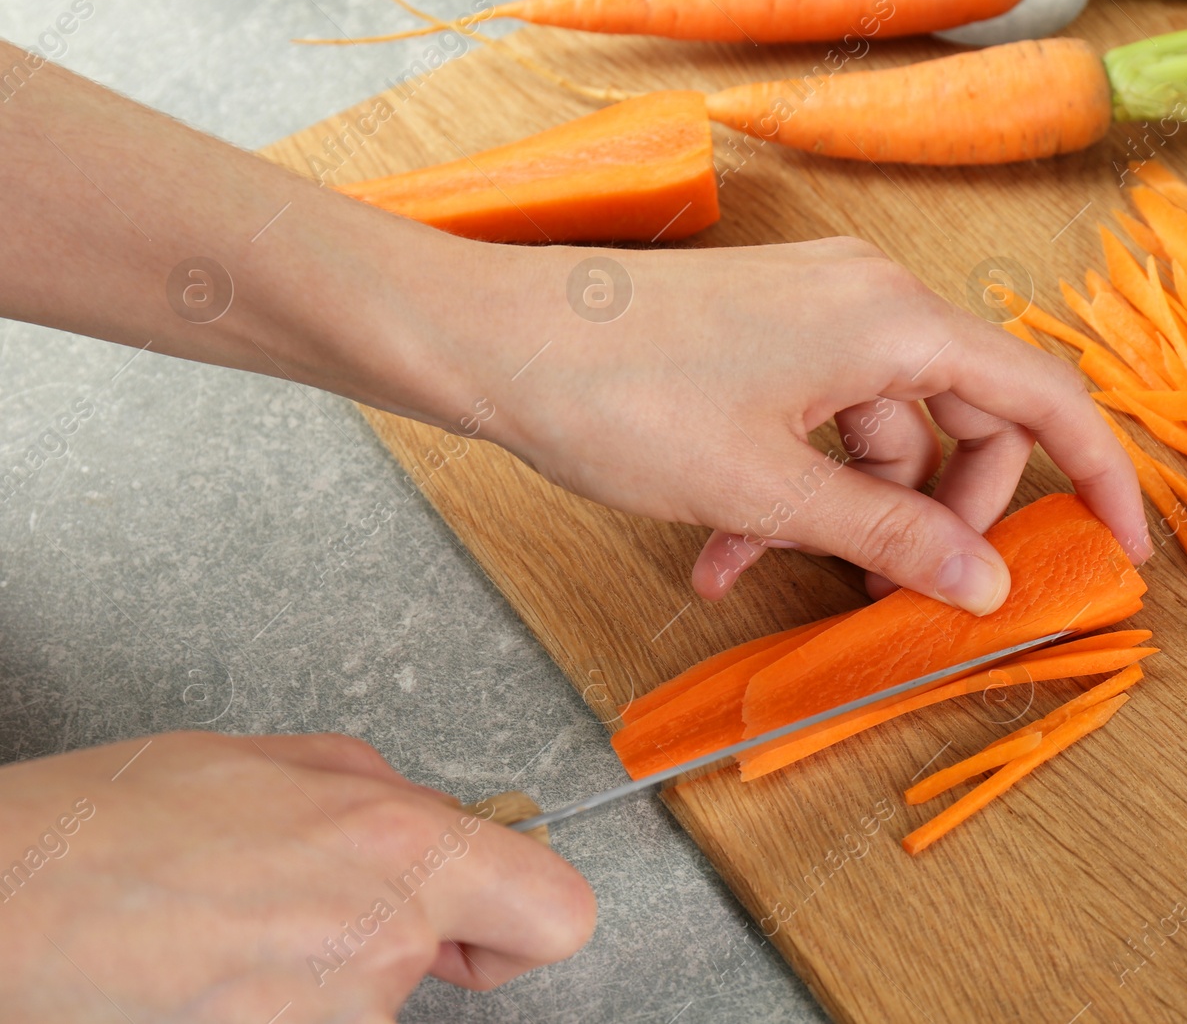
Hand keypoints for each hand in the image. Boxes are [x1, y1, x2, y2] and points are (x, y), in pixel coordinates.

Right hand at [0, 732, 593, 1022]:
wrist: (2, 909)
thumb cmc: (113, 824)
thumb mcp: (280, 761)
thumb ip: (386, 796)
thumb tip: (439, 824)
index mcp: (398, 846)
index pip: (558, 914)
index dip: (526, 918)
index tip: (488, 918)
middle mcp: (379, 944)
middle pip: (442, 962)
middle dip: (399, 936)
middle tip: (303, 902)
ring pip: (368, 998)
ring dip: (319, 967)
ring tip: (231, 926)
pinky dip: (276, 1005)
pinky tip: (213, 969)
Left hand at [456, 238, 1150, 614]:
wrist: (493, 340)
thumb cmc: (621, 395)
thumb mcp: (768, 489)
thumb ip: (889, 539)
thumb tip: (988, 584)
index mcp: (896, 322)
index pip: (1044, 398)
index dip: (1099, 477)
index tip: (1124, 550)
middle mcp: (871, 302)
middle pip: (965, 420)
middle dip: (943, 516)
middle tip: (910, 594)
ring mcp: (817, 313)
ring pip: (882, 432)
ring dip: (847, 517)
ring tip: (773, 577)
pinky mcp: (769, 333)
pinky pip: (820, 420)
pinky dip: (795, 487)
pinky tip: (728, 554)